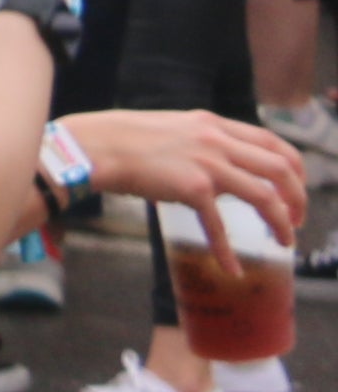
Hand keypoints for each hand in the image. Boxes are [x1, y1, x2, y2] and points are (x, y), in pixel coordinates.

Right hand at [66, 108, 309, 234]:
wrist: (93, 146)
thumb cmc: (121, 139)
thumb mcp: (172, 128)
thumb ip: (200, 140)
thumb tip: (215, 162)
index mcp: (213, 123)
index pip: (272, 141)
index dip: (293, 167)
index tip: (295, 188)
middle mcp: (217, 140)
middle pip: (280, 168)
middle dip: (298, 197)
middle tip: (297, 219)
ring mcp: (207, 163)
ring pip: (265, 196)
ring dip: (282, 222)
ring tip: (284, 241)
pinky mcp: (191, 188)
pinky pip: (220, 225)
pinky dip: (229, 250)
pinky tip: (232, 268)